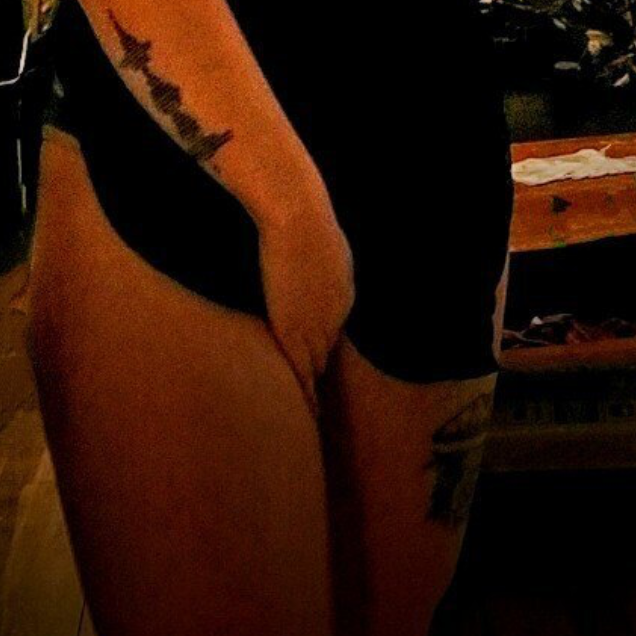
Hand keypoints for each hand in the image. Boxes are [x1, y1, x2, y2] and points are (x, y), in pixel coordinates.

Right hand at [257, 178, 354, 410]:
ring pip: (317, 368)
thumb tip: (303, 259)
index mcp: (342, 294)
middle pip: (328, 354)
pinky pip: (303, 373)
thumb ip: (316, 259)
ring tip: (313, 419)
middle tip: (320, 402)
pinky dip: (306, 395)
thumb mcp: (320, 240)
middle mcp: (335, 316)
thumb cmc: (302, 217)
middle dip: (322, 374)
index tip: (317, 362)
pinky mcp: (293, 333)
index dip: (322, 347)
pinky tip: (308, 415)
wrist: (298, 217)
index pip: (331, 330)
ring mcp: (316, 327)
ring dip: (314, 391)